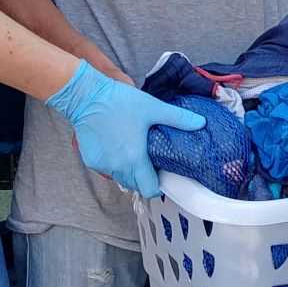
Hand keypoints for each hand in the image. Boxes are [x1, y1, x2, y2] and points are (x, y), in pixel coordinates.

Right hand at [46, 61, 200, 198]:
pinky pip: (107, 170)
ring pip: (120, 178)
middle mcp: (117, 167)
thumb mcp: (153, 108)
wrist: (86, 96)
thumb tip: (201, 123)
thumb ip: (178, 118)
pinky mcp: (90, 161)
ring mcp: (102, 166)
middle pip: (135, 185)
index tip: (161, 173)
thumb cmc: (119, 102)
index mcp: (134, 159)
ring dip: (129, 171)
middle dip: (144, 177)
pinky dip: (114, 163)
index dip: (158, 185)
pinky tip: (117, 146)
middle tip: (150, 159)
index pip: (149, 189)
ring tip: (134, 151)